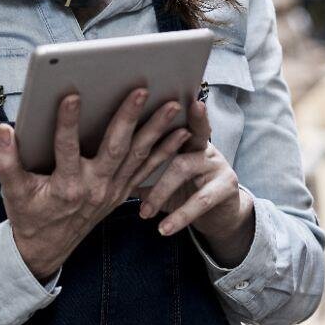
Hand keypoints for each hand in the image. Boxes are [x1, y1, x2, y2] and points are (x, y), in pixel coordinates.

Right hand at [0, 88, 193, 280]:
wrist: (48, 248)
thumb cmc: (28, 214)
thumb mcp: (11, 190)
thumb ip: (5, 159)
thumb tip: (2, 129)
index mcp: (65, 186)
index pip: (66, 148)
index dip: (67, 122)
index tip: (70, 95)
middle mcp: (93, 188)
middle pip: (115, 148)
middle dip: (128, 118)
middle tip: (141, 90)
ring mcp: (112, 191)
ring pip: (138, 156)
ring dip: (156, 130)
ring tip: (172, 104)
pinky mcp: (121, 192)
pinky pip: (146, 169)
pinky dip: (165, 151)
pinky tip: (180, 131)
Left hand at [138, 99, 255, 264]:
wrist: (220, 216)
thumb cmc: (184, 191)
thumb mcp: (163, 178)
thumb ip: (140, 167)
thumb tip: (98, 161)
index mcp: (186, 138)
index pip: (176, 117)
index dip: (168, 105)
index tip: (165, 94)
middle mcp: (203, 145)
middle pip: (185, 134)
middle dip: (167, 136)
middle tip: (148, 140)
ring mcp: (217, 165)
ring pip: (182, 168)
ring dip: (159, 191)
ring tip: (143, 212)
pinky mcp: (225, 188)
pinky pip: (200, 201)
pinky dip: (179, 216)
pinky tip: (163, 229)